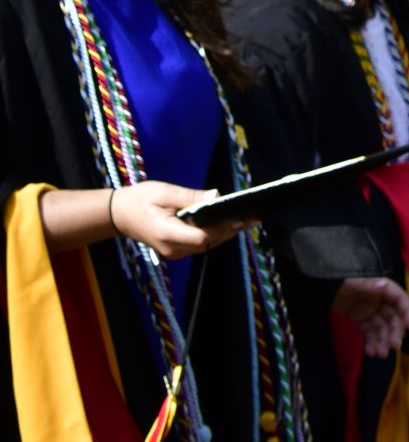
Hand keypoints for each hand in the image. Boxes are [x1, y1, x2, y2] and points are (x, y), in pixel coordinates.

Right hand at [113, 183, 252, 258]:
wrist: (118, 214)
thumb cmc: (139, 199)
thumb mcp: (164, 193)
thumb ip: (190, 197)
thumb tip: (215, 196)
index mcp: (167, 233)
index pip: (202, 237)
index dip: (224, 227)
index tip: (241, 217)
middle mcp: (172, 248)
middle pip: (208, 243)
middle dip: (231, 229)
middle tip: (253, 216)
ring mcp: (173, 252)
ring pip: (206, 246)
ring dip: (225, 233)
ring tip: (246, 219)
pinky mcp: (175, 250)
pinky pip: (200, 245)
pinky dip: (214, 235)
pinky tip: (227, 223)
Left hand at [333, 276, 408, 357]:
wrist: (323, 289)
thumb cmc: (340, 282)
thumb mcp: (352, 282)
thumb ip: (367, 285)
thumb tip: (384, 286)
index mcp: (383, 288)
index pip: (401, 300)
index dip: (408, 313)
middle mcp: (381, 300)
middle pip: (394, 317)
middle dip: (394, 332)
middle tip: (393, 346)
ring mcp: (372, 311)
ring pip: (383, 328)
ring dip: (384, 341)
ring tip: (380, 354)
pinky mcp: (363, 319)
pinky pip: (371, 332)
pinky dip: (372, 342)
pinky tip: (370, 351)